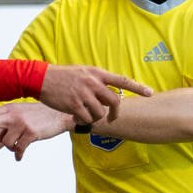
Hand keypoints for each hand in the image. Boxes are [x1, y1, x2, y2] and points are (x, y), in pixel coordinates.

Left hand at [0, 100, 69, 159]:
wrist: (61, 115)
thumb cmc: (41, 114)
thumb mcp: (24, 112)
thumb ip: (10, 119)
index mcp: (12, 109)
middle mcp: (15, 115)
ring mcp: (22, 124)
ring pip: (6, 142)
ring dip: (10, 147)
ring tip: (16, 147)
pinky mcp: (31, 134)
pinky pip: (19, 149)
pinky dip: (18, 155)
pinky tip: (19, 158)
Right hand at [36, 64, 151, 124]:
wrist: (42, 78)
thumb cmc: (63, 75)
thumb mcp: (83, 71)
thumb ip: (97, 80)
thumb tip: (110, 90)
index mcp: (97, 73)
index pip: (122, 80)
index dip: (138, 87)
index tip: (150, 93)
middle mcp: (93, 83)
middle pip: (114, 101)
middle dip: (115, 112)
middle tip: (112, 117)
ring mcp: (83, 94)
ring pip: (100, 113)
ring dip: (96, 117)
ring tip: (87, 114)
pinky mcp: (73, 105)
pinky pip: (87, 118)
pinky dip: (85, 121)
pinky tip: (78, 117)